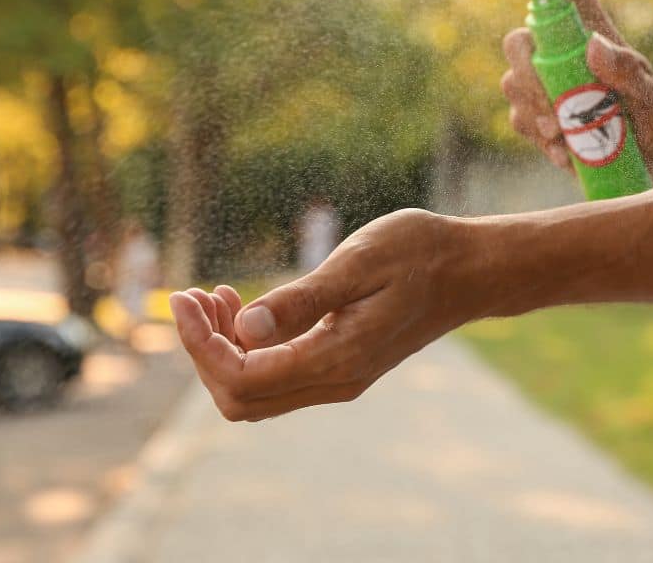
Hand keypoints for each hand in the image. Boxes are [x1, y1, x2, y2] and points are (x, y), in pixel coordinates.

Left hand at [168, 209, 481, 421]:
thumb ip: (304, 299)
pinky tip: (244, 306)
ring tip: (214, 295)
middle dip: (202, 352)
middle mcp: (336, 381)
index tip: (181, 298)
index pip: (242, 377)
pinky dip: (248, 347)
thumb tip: (245, 327)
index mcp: (338, 359)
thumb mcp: (359, 262)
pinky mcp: (341, 366)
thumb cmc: (419, 253)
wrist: (470, 270)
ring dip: (222, 350)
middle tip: (191, 296)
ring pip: (256, 392)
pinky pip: (278, 376)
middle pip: (240, 398)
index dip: (198, 345)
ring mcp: (339, 378)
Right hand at [502, 0, 652, 184]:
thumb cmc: (652, 125)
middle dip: (526, 71)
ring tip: (566, 139)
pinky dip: (539, 139)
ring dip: (534, 112)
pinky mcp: (534, 117)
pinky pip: (517, 119)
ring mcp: (542, 85)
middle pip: (519, 39)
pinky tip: (566, 154)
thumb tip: (592, 45)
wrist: (645, 171)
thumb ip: (628, 73)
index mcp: (593, 32)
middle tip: (551, 106)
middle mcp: (561, 54)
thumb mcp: (650, 99)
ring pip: (511, 82)